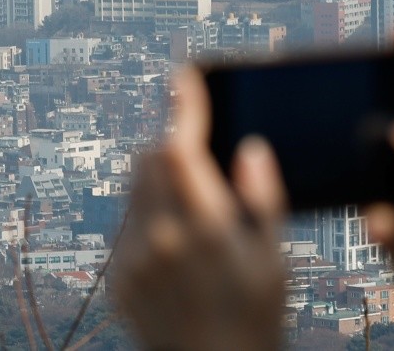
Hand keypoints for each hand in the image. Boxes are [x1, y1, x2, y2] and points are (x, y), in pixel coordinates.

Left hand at [116, 68, 288, 350]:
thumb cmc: (255, 317)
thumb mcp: (274, 259)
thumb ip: (262, 199)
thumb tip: (249, 150)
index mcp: (206, 229)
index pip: (181, 147)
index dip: (184, 105)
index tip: (184, 76)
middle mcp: (162, 239)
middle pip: (151, 157)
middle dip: (173, 142)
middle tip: (198, 150)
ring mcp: (134, 260)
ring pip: (134, 186)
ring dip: (158, 174)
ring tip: (192, 199)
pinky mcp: (119, 278)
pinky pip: (127, 222)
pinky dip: (147, 211)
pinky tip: (176, 237)